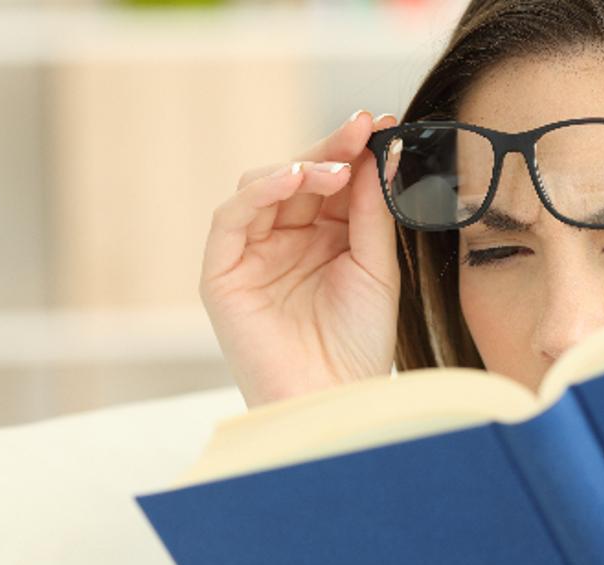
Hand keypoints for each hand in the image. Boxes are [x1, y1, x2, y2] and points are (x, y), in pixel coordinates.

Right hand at [201, 110, 402, 407]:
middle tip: (361, 127)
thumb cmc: (359, 345)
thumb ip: (372, 211)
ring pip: (261, 187)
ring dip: (299, 167)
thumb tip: (376, 151)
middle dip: (330, 150)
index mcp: (323, 239)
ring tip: (337, 166)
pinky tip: (294, 179)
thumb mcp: (376, 267)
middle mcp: (284, 242)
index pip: (333, 182)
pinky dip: (259, 191)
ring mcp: (251, 255)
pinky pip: (231, 218)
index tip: (382, 124)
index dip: (354, 152)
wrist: (336, 401)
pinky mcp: (222, 273)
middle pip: (297, 177)